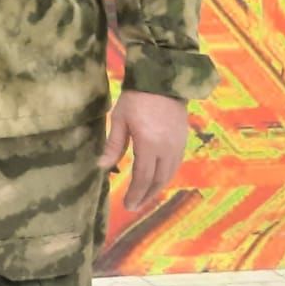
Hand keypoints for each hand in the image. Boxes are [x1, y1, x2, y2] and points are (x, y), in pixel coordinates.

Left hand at [98, 89, 189, 211]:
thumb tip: (101, 167)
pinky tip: (157, 180)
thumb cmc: (136, 98)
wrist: (162, 80)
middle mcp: (167, 149)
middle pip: (158, 180)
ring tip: (144, 196)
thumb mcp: (119, 119)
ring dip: (157, 188)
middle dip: (146, 195)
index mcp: (149, 144)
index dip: (135, 193)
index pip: (142, 177)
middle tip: (134, 206)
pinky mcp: (183, 141)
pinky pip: (175, 165)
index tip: (127, 205)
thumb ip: (113, 145)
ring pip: (169, 175)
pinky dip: (165, 176)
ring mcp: (178, 146)